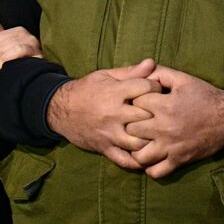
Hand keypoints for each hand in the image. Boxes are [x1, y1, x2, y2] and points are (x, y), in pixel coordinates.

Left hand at [0, 4, 42, 72]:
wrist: (36, 77)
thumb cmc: (19, 61)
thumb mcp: (4, 44)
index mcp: (18, 32)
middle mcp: (28, 36)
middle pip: (1, 42)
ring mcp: (34, 45)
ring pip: (9, 46)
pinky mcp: (38, 55)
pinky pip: (18, 50)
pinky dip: (7, 59)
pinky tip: (2, 68)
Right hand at [45, 60, 162, 169]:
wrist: (60, 109)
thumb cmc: (87, 89)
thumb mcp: (106, 76)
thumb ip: (131, 72)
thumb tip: (152, 63)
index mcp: (115, 92)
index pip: (147, 88)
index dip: (156, 88)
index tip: (158, 91)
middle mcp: (113, 114)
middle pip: (146, 116)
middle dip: (157, 114)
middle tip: (162, 114)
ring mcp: (109, 133)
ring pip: (138, 142)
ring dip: (150, 139)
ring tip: (156, 135)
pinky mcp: (105, 148)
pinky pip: (125, 160)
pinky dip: (138, 161)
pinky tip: (146, 154)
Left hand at [127, 65, 223, 178]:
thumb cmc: (205, 96)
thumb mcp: (183, 79)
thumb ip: (160, 73)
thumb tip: (142, 71)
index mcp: (165, 106)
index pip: (134, 104)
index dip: (135, 101)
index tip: (140, 103)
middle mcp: (164, 128)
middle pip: (131, 130)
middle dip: (132, 125)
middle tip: (138, 122)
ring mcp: (171, 147)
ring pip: (139, 156)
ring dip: (137, 149)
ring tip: (142, 142)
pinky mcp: (178, 160)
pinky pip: (155, 172)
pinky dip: (150, 167)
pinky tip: (153, 157)